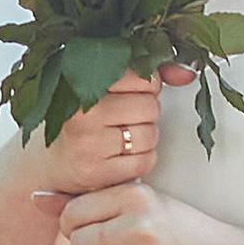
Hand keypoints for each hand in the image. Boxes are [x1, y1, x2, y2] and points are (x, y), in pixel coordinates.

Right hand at [30, 71, 167, 203]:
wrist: (55, 161)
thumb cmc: (85, 121)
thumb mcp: (107, 87)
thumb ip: (147, 74)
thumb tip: (188, 72)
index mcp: (83, 80)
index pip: (143, 77)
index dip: (145, 87)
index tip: (130, 94)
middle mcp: (83, 111)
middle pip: (150, 106)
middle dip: (145, 114)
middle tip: (122, 120)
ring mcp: (88, 143)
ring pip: (150, 135)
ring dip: (144, 139)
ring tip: (121, 138)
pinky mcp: (95, 172)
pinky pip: (144, 162)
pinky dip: (140, 161)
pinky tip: (122, 157)